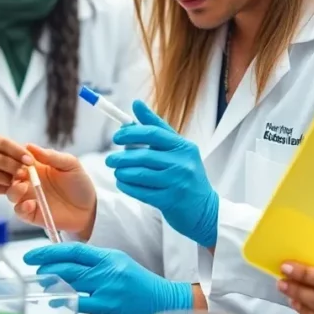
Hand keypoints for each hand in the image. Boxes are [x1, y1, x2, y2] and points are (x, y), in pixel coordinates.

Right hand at [0, 135, 30, 206]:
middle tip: (26, 173)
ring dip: (10, 180)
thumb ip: (20, 152)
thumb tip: (31, 155)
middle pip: (1, 160)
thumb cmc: (0, 159)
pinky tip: (9, 187)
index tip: (30, 161)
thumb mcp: (8, 151)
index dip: (18, 152)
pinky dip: (4, 189)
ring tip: (18, 181)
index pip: (5, 143)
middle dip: (16, 167)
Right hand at [6, 145, 96, 239]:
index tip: (22, 158)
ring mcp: (29, 197)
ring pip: (11, 193)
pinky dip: (21, 207)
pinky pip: (18, 210)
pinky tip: (31, 204)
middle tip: (21, 173)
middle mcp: (30, 181)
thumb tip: (30, 146)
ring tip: (24, 188)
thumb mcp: (70, 165)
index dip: (17, 157)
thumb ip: (52, 156)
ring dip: (14, 190)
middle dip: (12, 173)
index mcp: (38, 166)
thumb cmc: (80, 184)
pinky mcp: (31, 213)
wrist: (89, 209)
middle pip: (11, 176)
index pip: (20, 158)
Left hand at [23, 243, 191, 313]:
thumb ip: (99, 265)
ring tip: (42, 282)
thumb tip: (73, 267)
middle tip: (35, 268)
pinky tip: (55, 300)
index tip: (36, 254)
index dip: (52, 251)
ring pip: (72, 280)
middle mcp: (108, 268)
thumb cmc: (142, 286)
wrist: (164, 301)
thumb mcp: (121, 266)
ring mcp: (108, 287)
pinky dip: (64, 300)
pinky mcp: (108, 305)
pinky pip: (80, 301)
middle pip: (70, 264)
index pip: (75, 249)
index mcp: (110, 256)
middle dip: (47, 265)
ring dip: (52, 281)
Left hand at [107, 100, 218, 247]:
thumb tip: (136, 103)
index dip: (131, 133)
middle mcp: (182, 163)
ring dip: (122, 172)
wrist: (204, 209)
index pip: (153, 133)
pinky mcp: (170, 201)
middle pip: (143, 155)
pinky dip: (127, 186)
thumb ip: (156, 126)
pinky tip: (123, 183)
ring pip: (139, 174)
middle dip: (121, 157)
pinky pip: (140, 191)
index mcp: (184, 146)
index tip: (117, 137)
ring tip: (116, 171)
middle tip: (109, 159)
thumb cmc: (185, 174)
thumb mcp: (177, 148)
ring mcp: (176, 183)